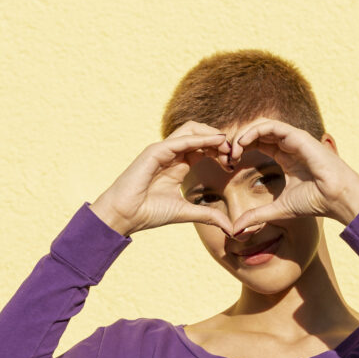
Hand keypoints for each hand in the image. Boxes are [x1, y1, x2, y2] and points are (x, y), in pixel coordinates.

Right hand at [90, 121, 236, 236]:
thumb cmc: (148, 213)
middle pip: (200, 133)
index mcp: (178, 164)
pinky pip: (181, 139)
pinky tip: (217, 143)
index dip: (220, 152)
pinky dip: (201, 139)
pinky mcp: (154, 151)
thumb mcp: (186, 212)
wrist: (124, 216)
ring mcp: (162, 150)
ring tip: (227, 148)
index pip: (203, 147)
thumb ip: (208, 216)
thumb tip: (231, 228)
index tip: (233, 165)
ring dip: (212, 135)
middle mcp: (171, 154)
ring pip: (191, 129)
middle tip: (234, 154)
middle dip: (219, 141)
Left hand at [225, 117, 358, 233]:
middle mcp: (288, 145)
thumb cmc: (314, 202)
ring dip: (243, 135)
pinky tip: (242, 144)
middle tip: (225, 156)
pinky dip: (254, 131)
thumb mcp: (277, 209)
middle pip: (257, 133)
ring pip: (262, 126)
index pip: (257, 144)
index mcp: (285, 157)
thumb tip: (235, 230)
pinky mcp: (298, 137)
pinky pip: (272, 126)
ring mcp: (294, 139)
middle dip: (238, 141)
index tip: (228, 165)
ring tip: (232, 150)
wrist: (337, 199)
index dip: (240, 150)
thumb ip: (256, 216)